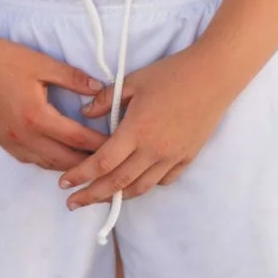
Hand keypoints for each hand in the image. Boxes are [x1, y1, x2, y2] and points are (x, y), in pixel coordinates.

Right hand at [0, 22, 112, 173]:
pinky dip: (48, 161)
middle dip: (89, 162)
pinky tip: (57, 154)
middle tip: (108, 159)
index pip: (77, 139)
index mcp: (37, 117)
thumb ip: (73, 78)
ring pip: (47, 165)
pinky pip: (30, 159)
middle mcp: (24, 136)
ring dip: (68, 165)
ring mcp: (10, 141)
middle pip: (65, 161)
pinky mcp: (0, 140)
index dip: (100, 144)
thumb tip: (100, 88)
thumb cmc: (4, 58)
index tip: (118, 146)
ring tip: (88, 161)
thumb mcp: (42, 63)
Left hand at [57, 42, 235, 208]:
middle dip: (92, 195)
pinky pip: (163, 180)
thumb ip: (105, 100)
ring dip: (116, 197)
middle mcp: (153, 150)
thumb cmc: (171, 74)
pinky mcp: (187, 158)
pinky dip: (145, 186)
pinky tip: (135, 184)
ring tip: (99, 199)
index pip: (102, 162)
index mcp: (136, 131)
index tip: (63, 183)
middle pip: (117, 183)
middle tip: (72, 203)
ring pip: (140, 187)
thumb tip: (84, 113)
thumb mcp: (132, 81)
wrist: (213, 77)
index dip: (81, 176)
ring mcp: (172, 157)